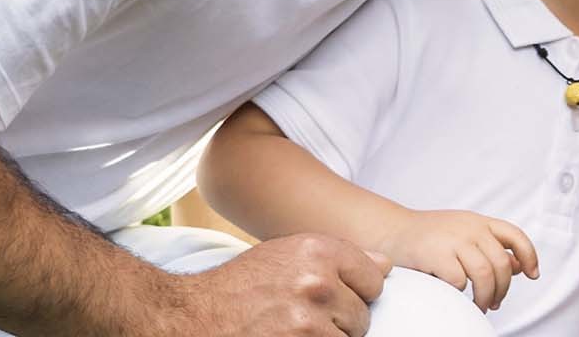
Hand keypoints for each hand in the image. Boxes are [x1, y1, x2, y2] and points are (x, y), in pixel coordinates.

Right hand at [162, 233, 391, 336]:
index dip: (354, 293)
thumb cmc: (242, 286)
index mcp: (320, 250)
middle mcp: (317, 281)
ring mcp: (308, 320)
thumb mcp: (289, 254)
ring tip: (291, 331)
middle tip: (300, 319)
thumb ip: (342, 258)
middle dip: (339, 321)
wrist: (190, 316)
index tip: (328, 297)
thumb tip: (387, 266)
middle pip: (362, 315)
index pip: (375, 280)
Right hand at [378, 209, 538, 312]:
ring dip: (486, 296)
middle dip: (503, 289)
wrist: (391, 230)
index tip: (533, 274)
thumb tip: (518, 265)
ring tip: (480, 306)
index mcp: (479, 222)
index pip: (515, 235)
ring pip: (485, 274)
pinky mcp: (436, 254)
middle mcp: (470, 228)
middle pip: (501, 263)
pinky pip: (459, 281)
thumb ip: (490, 247)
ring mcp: (453, 240)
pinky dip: (461, 293)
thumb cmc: (430, 236)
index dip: (529, 255)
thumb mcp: (464, 233)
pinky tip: (456, 296)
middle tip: (494, 303)